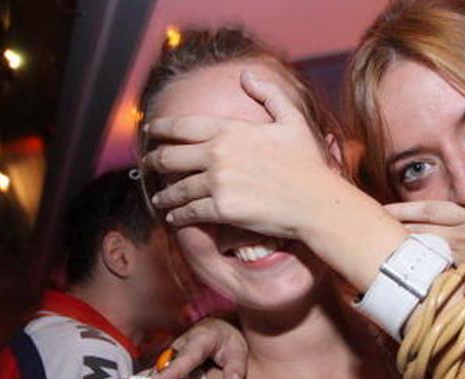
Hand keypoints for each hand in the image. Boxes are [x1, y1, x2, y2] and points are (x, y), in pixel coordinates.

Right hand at [104, 318, 247, 378]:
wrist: (217, 327)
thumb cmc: (228, 340)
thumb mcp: (238, 349)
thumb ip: (236, 368)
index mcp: (199, 341)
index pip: (185, 359)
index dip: (170, 373)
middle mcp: (179, 349)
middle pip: (162, 373)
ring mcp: (169, 358)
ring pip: (149, 376)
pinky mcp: (164, 366)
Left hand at [143, 71, 344, 238]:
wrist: (316, 201)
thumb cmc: (308, 163)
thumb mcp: (293, 120)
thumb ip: (269, 94)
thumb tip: (247, 75)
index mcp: (231, 130)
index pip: (183, 126)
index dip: (161, 127)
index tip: (150, 129)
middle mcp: (218, 154)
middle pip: (170, 156)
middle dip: (154, 161)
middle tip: (148, 164)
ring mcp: (218, 182)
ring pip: (177, 187)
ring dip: (165, 194)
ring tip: (160, 198)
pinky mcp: (222, 208)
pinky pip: (190, 211)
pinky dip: (179, 215)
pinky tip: (175, 217)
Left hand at [384, 112, 464, 302]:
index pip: (433, 211)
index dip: (406, 210)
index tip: (381, 210)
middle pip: (423, 235)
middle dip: (396, 232)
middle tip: (369, 231)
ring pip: (430, 259)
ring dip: (407, 256)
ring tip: (382, 256)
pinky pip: (447, 285)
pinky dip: (429, 284)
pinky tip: (414, 290)